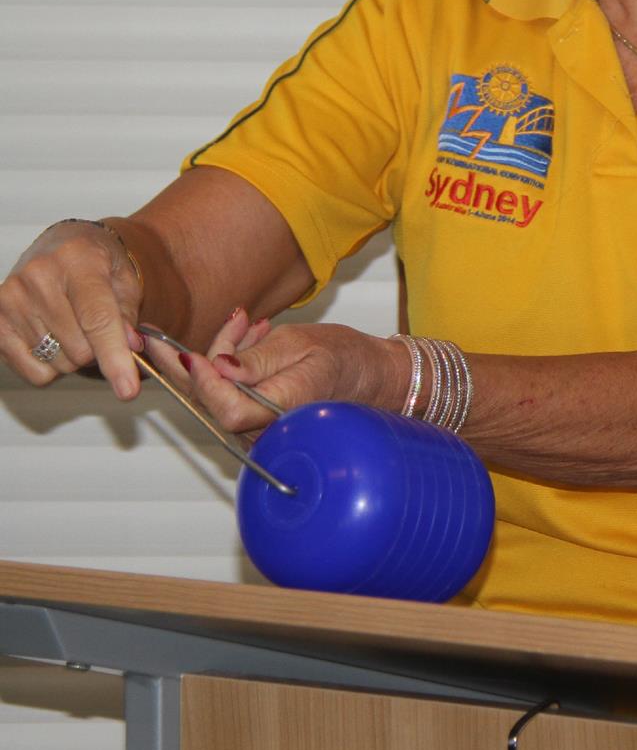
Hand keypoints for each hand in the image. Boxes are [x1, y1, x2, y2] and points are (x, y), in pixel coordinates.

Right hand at [0, 220, 145, 398]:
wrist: (62, 245)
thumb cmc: (97, 263)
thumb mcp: (126, 279)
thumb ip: (130, 315)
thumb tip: (130, 348)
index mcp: (78, 259)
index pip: (97, 319)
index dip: (115, 357)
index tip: (128, 389)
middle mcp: (39, 276)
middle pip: (80, 348)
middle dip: (98, 349)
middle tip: (98, 327)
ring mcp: (11, 299)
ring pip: (59, 363)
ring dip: (75, 356)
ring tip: (74, 325)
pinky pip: (35, 372)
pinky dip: (52, 366)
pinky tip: (54, 336)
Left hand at [146, 312, 400, 444]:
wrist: (369, 376)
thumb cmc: (343, 357)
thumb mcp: (303, 345)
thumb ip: (259, 359)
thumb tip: (219, 368)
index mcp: (282, 411)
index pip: (228, 408)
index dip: (204, 384)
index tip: (188, 354)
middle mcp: (266, 428)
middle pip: (210, 404)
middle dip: (186, 366)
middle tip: (155, 338)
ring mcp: (258, 427)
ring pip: (216, 394)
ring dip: (216, 355)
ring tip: (242, 321)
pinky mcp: (254, 418)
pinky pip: (228, 392)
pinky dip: (229, 363)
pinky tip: (246, 335)